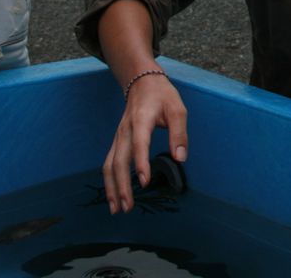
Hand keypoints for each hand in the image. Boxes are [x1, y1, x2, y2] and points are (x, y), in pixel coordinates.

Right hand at [103, 72, 187, 213]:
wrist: (142, 82)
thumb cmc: (162, 96)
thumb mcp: (178, 109)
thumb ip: (179, 133)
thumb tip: (181, 158)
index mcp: (141, 120)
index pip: (139, 144)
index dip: (140, 163)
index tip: (144, 182)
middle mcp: (125, 130)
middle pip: (118, 160)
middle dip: (122, 185)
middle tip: (127, 206)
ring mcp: (118, 136)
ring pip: (109, 164)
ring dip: (112, 188)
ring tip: (116, 208)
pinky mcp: (117, 141)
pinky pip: (109, 163)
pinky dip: (109, 181)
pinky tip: (114, 196)